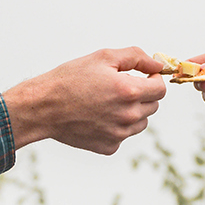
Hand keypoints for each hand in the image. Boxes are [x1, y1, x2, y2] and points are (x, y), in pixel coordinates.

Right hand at [3, 47, 166, 154]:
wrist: (43, 107)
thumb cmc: (69, 79)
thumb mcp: (103, 57)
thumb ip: (136, 57)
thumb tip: (157, 64)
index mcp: (129, 91)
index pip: (160, 89)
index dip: (154, 79)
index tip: (144, 76)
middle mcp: (127, 115)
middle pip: (153, 106)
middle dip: (143, 94)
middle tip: (120, 87)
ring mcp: (119, 134)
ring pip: (140, 122)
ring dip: (132, 111)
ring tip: (108, 102)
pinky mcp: (109, 147)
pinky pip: (123, 135)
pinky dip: (117, 126)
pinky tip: (98, 116)